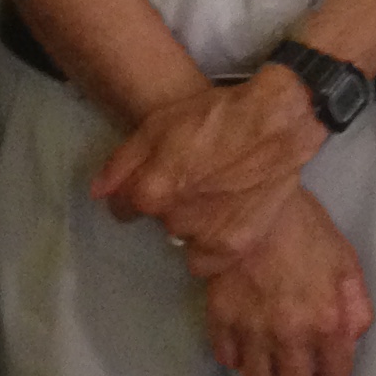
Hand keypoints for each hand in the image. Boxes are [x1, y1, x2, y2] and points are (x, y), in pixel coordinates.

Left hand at [92, 70, 323, 253]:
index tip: (154, 180)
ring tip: (215, 195)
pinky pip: (207, 259)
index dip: (134, 192)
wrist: (276, 125)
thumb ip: (122, 163)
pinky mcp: (235, 246)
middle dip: (169, 204)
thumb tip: (99, 194)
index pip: (123, 208)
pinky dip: (212, 242)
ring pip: (184, 238)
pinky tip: (225, 217)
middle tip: (194, 180)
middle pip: (158, 220)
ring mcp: (206, 236)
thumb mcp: (158, 125)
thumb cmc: (214, 116)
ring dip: (193, 223)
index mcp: (150, 191)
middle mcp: (174, 220)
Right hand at [203, 189, 373, 375]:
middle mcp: (289, 337)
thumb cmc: (304, 228)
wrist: (250, 204)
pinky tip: (243, 337)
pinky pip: (227, 358)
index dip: (331, 373)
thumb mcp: (345, 261)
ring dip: (266, 368)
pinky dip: (236, 353)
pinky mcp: (220, 320)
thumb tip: (350, 338)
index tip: (324, 362)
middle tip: (296, 358)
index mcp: (326, 323)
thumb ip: (355, 306)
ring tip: (267, 349)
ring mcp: (251, 331)